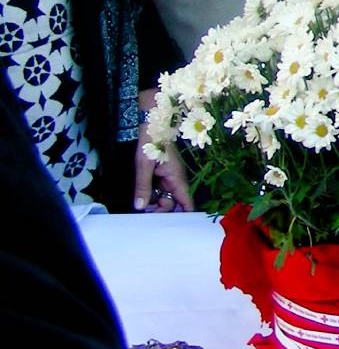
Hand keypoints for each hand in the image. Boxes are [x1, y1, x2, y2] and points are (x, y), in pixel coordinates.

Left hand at [133, 88, 192, 211]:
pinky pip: (162, 189)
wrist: (153, 121)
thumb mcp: (143, 165)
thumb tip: (141, 207)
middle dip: (162, 211)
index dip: (183, 216)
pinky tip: (144, 197)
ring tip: (141, 205)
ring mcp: (171, 176)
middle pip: (174, 203)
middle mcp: (177, 179)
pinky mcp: (164, 173)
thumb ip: (143, 187)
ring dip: (156, 204)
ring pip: (167, 197)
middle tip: (144, 213)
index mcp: (176, 177)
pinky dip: (154, 195)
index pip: (187, 202)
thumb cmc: (151, 141)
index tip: (172, 226)